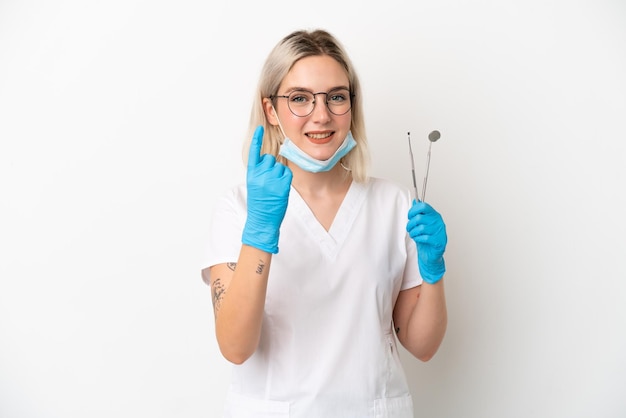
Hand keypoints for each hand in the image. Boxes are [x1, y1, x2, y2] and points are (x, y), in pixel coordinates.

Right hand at [241, 125, 292, 253]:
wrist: (262, 220)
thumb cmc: (259, 204)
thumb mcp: (255, 185)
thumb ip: (260, 172)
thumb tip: (271, 162)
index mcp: (251, 174)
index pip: (254, 152)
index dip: (257, 139)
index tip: (260, 128)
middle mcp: (260, 173)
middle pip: (269, 158)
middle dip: (271, 167)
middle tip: (268, 182)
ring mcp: (271, 178)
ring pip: (279, 166)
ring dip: (279, 174)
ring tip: (273, 188)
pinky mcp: (283, 183)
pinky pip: (287, 173)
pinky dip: (285, 179)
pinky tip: (280, 189)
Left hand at [406, 200, 446, 283]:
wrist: (430, 255)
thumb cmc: (426, 238)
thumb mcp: (421, 224)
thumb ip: (419, 212)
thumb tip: (415, 201)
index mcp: (434, 215)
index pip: (423, 206)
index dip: (413, 210)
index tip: (409, 216)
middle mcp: (438, 222)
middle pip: (419, 218)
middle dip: (410, 224)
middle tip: (409, 229)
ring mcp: (440, 232)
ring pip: (420, 228)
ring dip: (413, 233)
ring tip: (413, 235)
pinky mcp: (439, 241)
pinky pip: (424, 237)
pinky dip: (418, 239)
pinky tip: (419, 240)